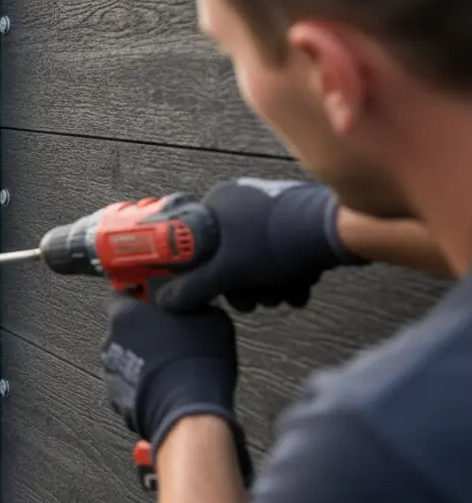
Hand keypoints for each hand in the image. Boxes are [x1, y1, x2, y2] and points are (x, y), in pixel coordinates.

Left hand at [100, 294, 251, 481]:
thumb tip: (194, 304)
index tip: (152, 300)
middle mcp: (110, 341)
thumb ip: (190, 304)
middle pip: (123, 328)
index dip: (138, 296)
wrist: (189, 410)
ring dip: (142, 358)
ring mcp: (111, 372)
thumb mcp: (210, 317)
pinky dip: (142, 384)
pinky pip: (129, 384)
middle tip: (169, 335)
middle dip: (143, 330)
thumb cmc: (197, 362)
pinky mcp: (117, 399)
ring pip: (125, 357)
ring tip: (171, 365)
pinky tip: (165, 385)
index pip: (119, 294)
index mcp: (125, 314)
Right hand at [155, 178, 365, 312]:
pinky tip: (298, 289)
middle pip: (231, 255)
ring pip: (259, 258)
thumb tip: (167, 301)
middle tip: (254, 302)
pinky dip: (289, 273)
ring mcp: (272, 208)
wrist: (335, 231)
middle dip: (245, 286)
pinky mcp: (298, 219)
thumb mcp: (226, 273)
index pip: (197, 244)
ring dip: (270, 284)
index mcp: (218, 203)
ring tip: (282, 296)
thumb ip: (194, 289)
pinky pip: (283, 252)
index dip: (205, 275)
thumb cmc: (274, 244)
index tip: (217, 294)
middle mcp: (243, 200)